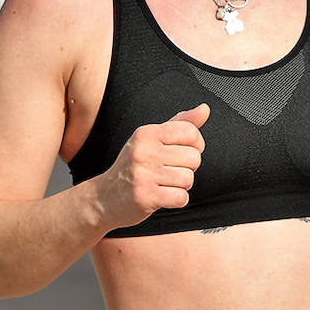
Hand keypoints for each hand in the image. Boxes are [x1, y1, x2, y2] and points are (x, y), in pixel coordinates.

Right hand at [96, 103, 208, 229]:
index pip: (190, 133)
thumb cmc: (133, 166)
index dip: (196, 145)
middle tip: (170, 172)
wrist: (105, 197)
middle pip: (193, 157)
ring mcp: (143, 174)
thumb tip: (205, 109)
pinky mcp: (145, 196)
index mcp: (147, 133)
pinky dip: (177, 200)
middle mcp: (143, 151)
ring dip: (182, 185)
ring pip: (188, 178)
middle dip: (188, 168)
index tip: (183, 152)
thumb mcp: (153, 140)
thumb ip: (180, 124)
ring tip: (165, 184)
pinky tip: (163, 196)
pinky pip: (180, 197)